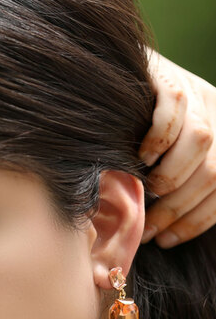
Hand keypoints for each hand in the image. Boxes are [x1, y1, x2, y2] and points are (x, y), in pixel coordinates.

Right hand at [139, 51, 215, 247]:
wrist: (113, 83)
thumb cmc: (138, 134)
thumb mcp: (169, 161)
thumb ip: (181, 183)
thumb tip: (167, 230)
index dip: (198, 220)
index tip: (168, 240)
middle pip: (214, 171)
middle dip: (180, 208)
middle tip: (150, 228)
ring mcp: (197, 93)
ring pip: (201, 142)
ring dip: (170, 177)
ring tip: (146, 189)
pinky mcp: (170, 78)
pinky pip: (174, 110)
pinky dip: (159, 140)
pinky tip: (142, 156)